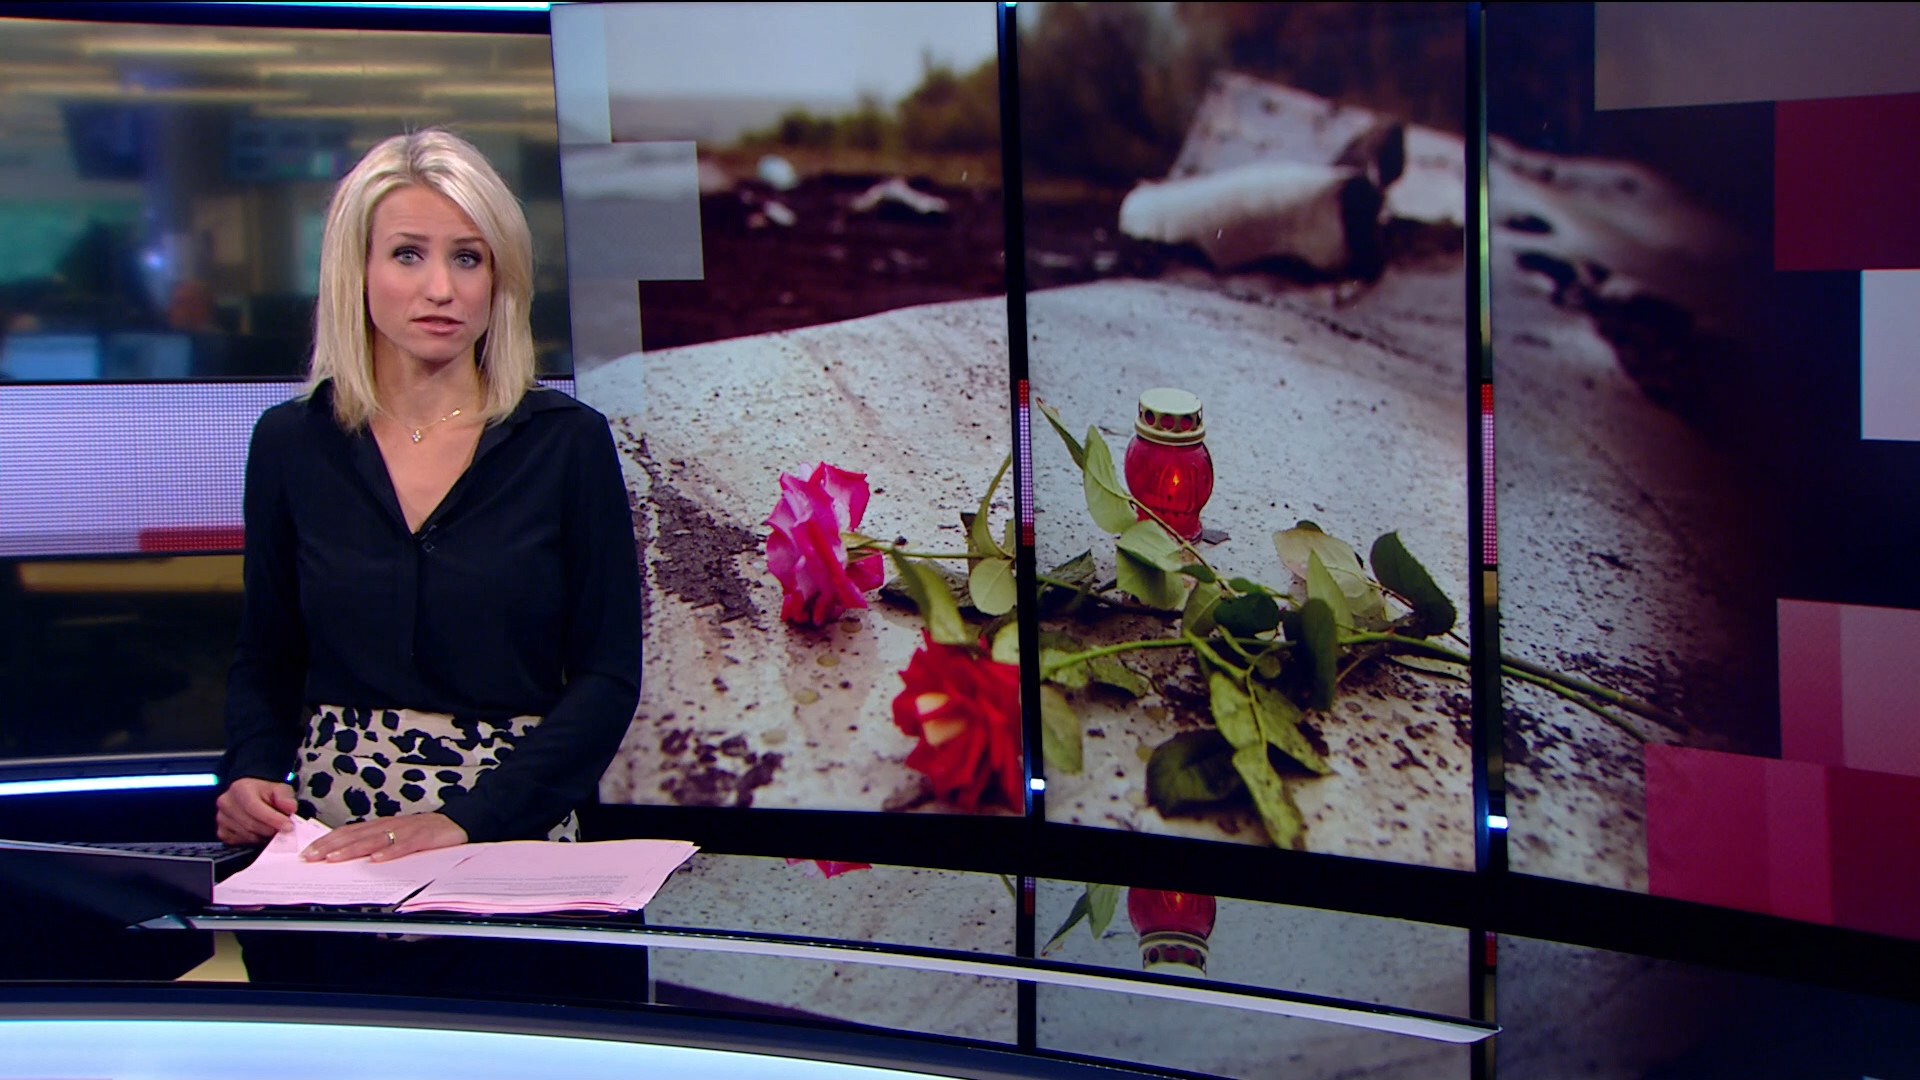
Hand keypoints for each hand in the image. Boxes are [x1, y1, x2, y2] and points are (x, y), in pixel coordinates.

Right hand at [215, 777, 296, 843]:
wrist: (251, 795)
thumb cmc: (265, 793)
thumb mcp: (279, 789)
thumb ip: (286, 797)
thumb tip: (290, 808)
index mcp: (239, 789)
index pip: (254, 807)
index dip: (272, 819)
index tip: (288, 826)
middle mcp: (226, 803)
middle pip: (251, 824)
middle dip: (271, 829)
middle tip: (284, 830)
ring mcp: (222, 819)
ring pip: (247, 836)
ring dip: (264, 836)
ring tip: (273, 830)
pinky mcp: (222, 832)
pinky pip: (241, 842)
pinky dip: (254, 841)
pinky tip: (260, 833)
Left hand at [300, 812, 467, 863]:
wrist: (459, 823)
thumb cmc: (424, 834)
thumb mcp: (396, 837)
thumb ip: (374, 844)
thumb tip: (346, 858)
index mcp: (381, 826)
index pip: (348, 832)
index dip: (327, 841)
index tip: (307, 853)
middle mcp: (389, 826)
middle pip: (356, 835)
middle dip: (331, 846)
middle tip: (312, 857)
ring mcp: (406, 830)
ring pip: (375, 839)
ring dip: (353, 849)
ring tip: (335, 858)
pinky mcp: (424, 837)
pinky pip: (405, 845)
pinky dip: (391, 852)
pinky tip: (378, 859)